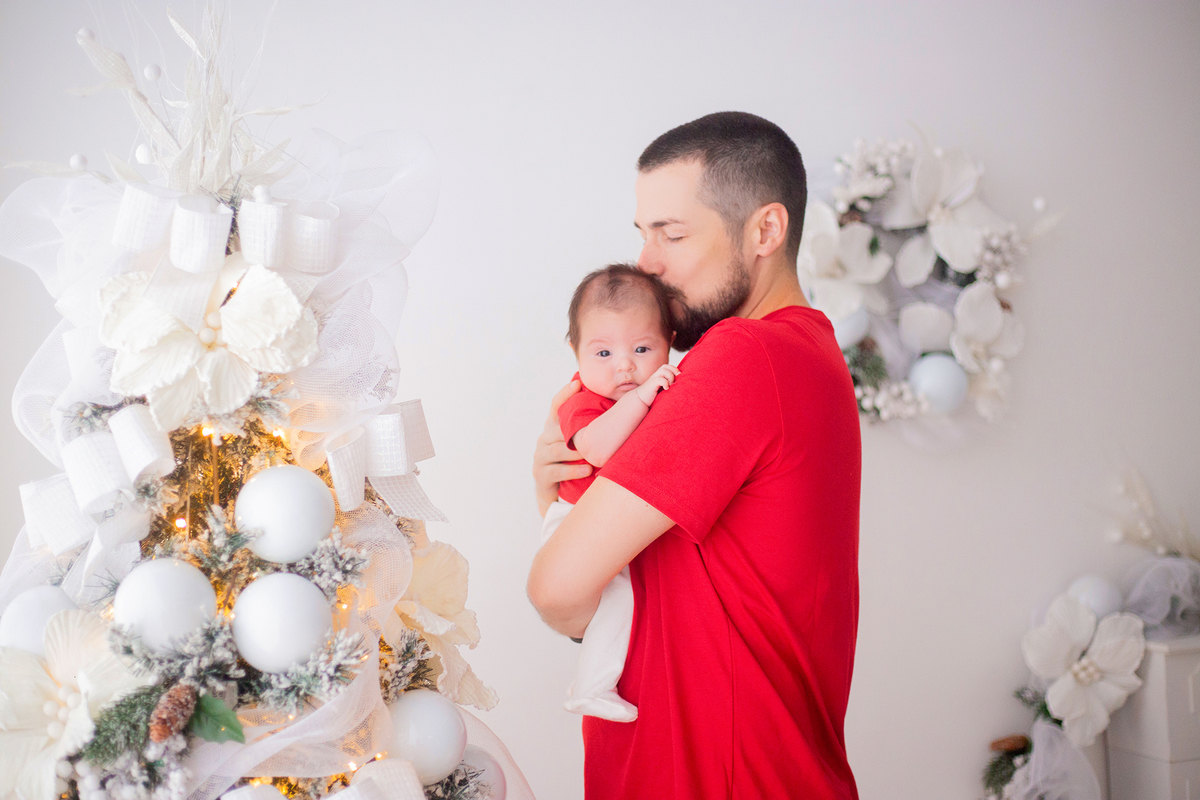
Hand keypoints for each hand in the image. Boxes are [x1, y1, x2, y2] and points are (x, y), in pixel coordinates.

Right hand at [533, 380, 591, 516]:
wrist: (556, 494)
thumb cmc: (574, 463)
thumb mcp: (580, 444)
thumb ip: (590, 428)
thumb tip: (618, 410)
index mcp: (554, 428)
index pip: (555, 406)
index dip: (565, 394)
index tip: (577, 383)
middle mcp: (544, 439)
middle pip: (557, 429)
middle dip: (574, 430)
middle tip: (594, 430)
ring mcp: (540, 456)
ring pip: (557, 449)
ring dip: (576, 452)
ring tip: (592, 455)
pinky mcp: (542, 474)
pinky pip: (557, 470)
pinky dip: (573, 470)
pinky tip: (587, 470)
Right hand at [635, 363, 679, 406]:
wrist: (640, 400)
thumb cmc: (652, 396)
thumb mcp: (661, 389)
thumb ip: (667, 385)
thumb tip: (680, 385)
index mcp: (658, 376)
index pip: (667, 366)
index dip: (674, 368)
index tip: (679, 376)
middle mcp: (656, 376)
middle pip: (665, 366)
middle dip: (673, 370)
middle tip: (678, 377)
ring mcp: (653, 379)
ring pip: (663, 371)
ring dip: (670, 377)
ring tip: (671, 385)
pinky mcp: (652, 384)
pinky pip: (660, 379)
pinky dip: (665, 383)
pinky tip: (666, 388)